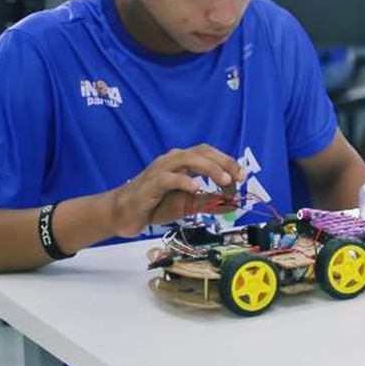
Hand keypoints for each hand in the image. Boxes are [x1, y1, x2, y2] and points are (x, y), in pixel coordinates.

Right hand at [107, 145, 243, 237]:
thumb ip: (208, 202)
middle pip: (201, 152)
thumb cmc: (155, 204)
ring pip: (188, 160)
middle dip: (223, 162)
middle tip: (238, 177)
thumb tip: (232, 204)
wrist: (123, 213)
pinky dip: (184, 181)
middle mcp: (172, 160)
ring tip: (224, 181)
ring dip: (209, 168)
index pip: (208, 153)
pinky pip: (168, 178)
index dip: (227, 161)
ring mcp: (160, 170)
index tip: (242, 175)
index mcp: (182, 161)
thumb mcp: (187, 204)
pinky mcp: (150, 184)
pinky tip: (196, 188)